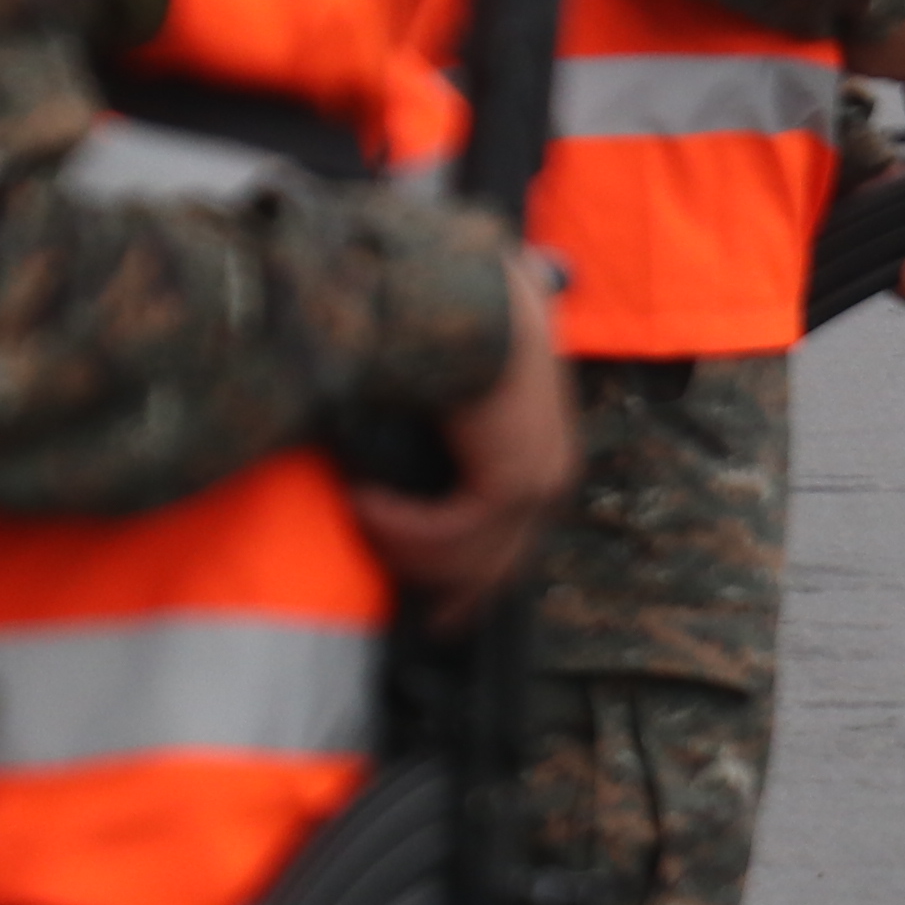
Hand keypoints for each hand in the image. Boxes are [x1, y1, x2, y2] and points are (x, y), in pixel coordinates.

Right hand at [350, 254, 572, 617]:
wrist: (466, 288)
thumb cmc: (445, 331)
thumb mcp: (443, 398)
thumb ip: (436, 448)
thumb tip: (392, 477)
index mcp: (540, 447)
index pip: (517, 535)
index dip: (478, 576)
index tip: (446, 612)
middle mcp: (549, 466)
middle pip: (501, 561)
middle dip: (453, 591)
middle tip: (418, 617)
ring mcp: (537, 476)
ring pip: (467, 556)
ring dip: (401, 545)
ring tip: (355, 513)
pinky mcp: (514, 479)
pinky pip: (449, 536)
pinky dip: (399, 528)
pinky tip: (360, 499)